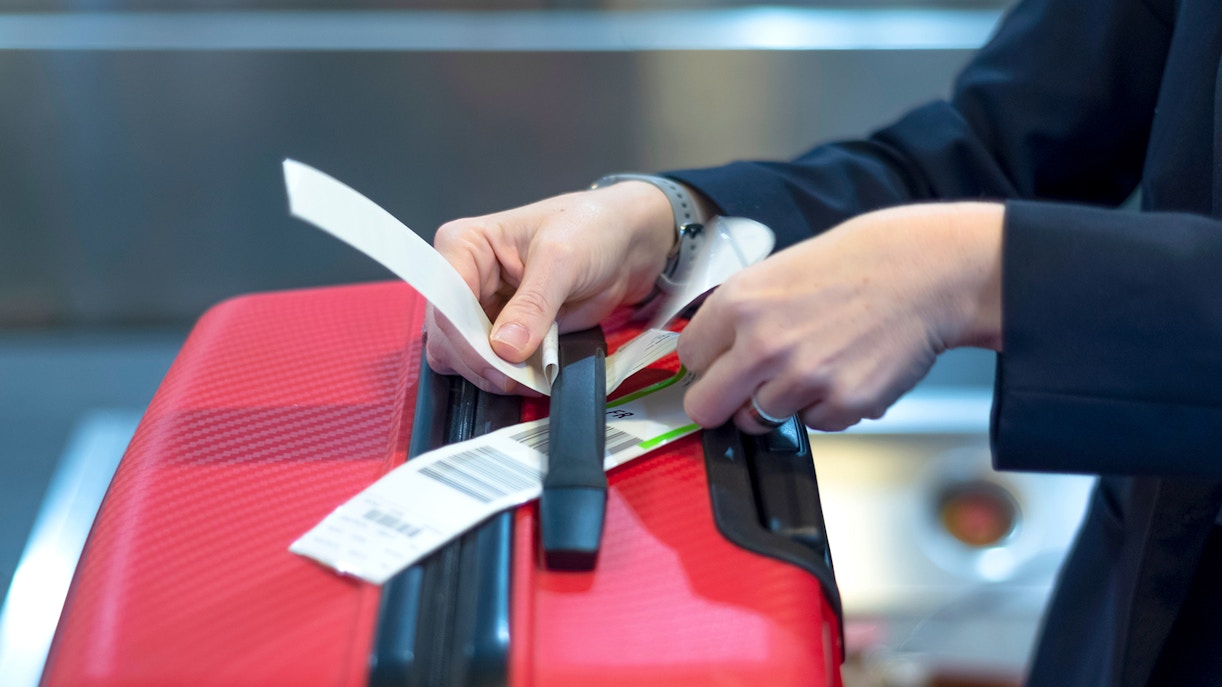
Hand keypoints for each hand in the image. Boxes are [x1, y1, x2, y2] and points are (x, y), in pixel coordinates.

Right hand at [425, 181, 676, 393]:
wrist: (628, 243)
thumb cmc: (592, 229)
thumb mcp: (562, 258)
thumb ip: (533, 304)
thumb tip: (505, 348)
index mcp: (463, 245)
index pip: (445, 300)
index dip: (465, 337)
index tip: (498, 364)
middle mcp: (464, 277)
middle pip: (448, 334)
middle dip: (480, 361)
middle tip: (518, 377)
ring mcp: (482, 308)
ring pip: (463, 356)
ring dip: (493, 374)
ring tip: (531, 376)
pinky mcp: (504, 332)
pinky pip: (492, 365)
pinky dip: (510, 377)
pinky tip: (535, 377)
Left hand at [677, 202, 1003, 432]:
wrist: (923, 271)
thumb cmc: (854, 266)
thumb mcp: (776, 272)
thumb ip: (738, 315)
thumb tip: (709, 356)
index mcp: (739, 303)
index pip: (689, 358)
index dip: (707, 363)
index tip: (720, 364)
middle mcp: (763, 345)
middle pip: (706, 407)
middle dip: (722, 403)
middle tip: (743, 392)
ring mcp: (803, 378)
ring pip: (759, 420)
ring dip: (780, 403)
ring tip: (812, 367)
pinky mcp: (842, 403)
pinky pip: (813, 424)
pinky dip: (825, 407)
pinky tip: (844, 372)